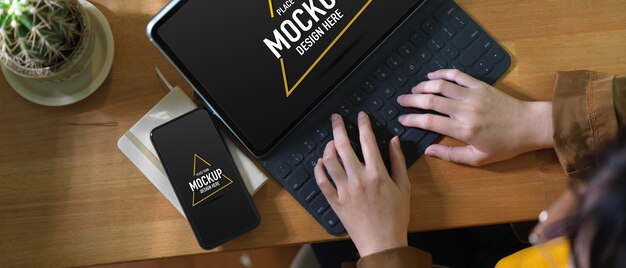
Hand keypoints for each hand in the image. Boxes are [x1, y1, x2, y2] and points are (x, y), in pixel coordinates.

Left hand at [314, 112, 410, 256]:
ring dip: (327, 147)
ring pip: (329, 161)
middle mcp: (358, 178)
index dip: (363, 124)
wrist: (382, 242)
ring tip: (330, 142)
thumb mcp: (404, 187)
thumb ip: (398, 161)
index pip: (367, 140)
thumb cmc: (396, 216)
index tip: (360, 116)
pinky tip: (320, 163)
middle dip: (338, 128)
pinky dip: (318, 169)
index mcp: (377, 173)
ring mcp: (344, 190)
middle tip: (335, 118)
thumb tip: (394, 140)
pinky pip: (321, 181)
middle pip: (343, 146)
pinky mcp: (335, 201)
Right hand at [396, 69, 553, 165]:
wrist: (529, 126)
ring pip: (441, 85)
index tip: (401, 119)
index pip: (429, 122)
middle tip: (400, 100)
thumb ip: (451, 155)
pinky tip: (432, 75)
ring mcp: (472, 95)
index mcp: (463, 130)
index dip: (412, 119)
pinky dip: (442, 73)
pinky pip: (457, 75)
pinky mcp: (480, 85)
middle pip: (430, 101)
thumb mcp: (477, 158)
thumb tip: (428, 151)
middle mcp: (464, 110)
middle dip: (411, 100)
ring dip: (423, 85)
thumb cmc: (505, 145)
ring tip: (413, 89)